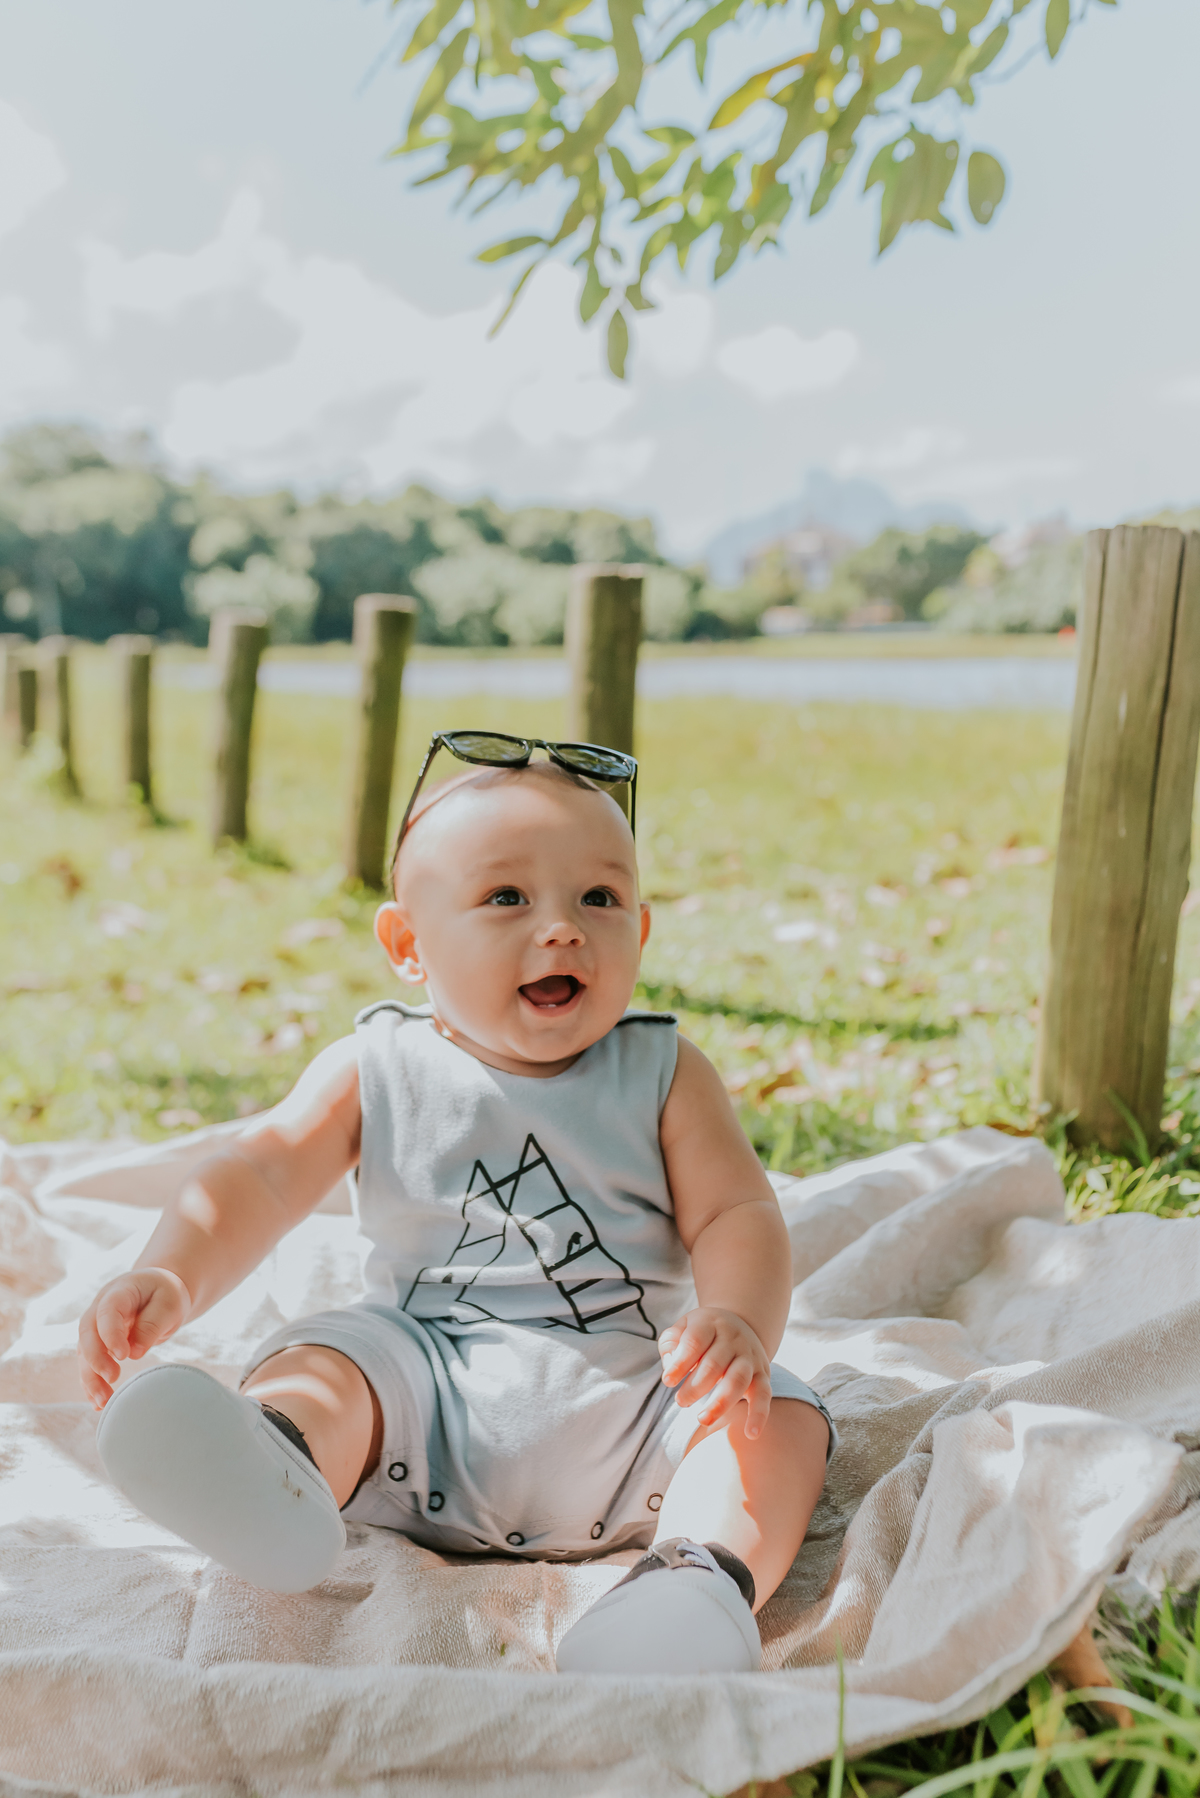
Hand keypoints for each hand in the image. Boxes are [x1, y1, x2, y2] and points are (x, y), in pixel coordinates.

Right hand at [77, 1268, 190, 1409]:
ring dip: (90, 1378)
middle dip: (96, 1358)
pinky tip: (98, 1403)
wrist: (157, 1288)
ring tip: (103, 1402)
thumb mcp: (169, 1302)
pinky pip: (88, 1364)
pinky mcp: (98, 1343)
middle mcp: (99, 1308)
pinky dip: (91, 1383)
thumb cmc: (165, 1293)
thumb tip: (134, 1353)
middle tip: (113, 1378)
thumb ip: (152, 1324)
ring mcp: (95, 1326)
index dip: (111, 1334)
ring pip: (84, 1353)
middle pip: (87, 1333)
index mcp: (119, 1292)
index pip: (107, 1311)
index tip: (123, 1356)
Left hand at [658, 1306, 771, 1438]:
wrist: (740, 1325)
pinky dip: (759, 1414)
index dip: (680, 1363)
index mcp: (710, 1324)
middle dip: (695, 1387)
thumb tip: (670, 1367)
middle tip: (681, 1401)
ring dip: (720, 1403)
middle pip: (714, 1364)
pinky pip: (764, 1395)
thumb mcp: (682, 1329)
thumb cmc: (702, 1335)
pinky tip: (751, 1433)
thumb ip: (670, 1345)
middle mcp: (733, 1338)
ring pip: (738, 1380)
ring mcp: (750, 1356)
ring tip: (702, 1419)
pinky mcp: (763, 1374)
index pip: (695, 1342)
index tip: (667, 1381)